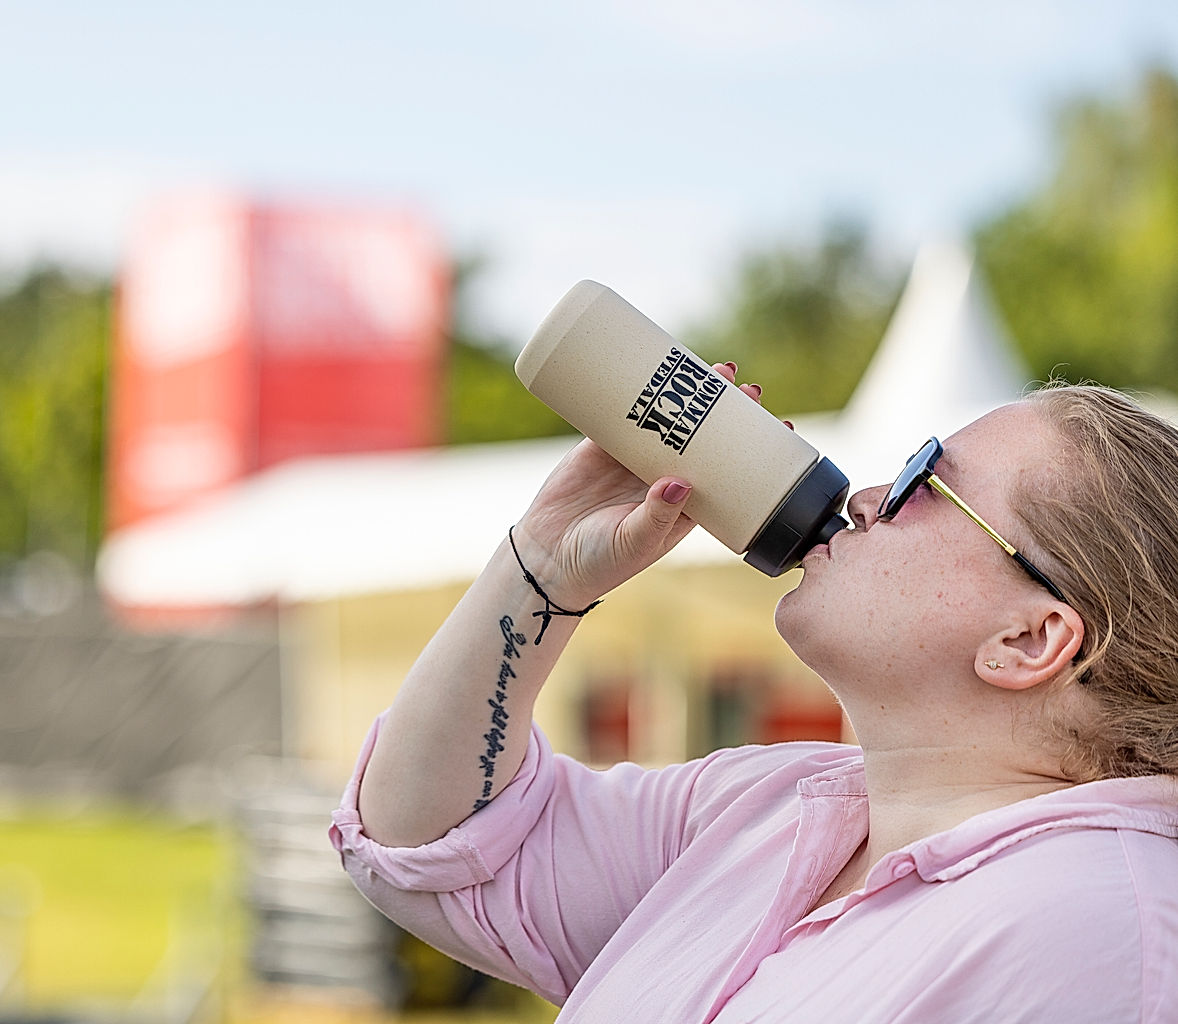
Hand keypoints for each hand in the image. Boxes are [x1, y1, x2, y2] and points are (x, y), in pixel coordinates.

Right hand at [512, 362, 763, 607]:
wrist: (546, 558)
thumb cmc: (599, 562)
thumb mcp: (634, 542)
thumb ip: (656, 516)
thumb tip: (680, 483)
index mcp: (685, 506)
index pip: (730, 471)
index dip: (754, 448)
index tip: (779, 425)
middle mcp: (665, 477)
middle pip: (706, 436)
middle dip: (729, 410)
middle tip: (748, 389)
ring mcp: (634, 458)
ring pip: (672, 417)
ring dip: (694, 393)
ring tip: (720, 370)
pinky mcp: (601, 444)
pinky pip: (627, 411)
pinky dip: (642, 389)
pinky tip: (659, 367)